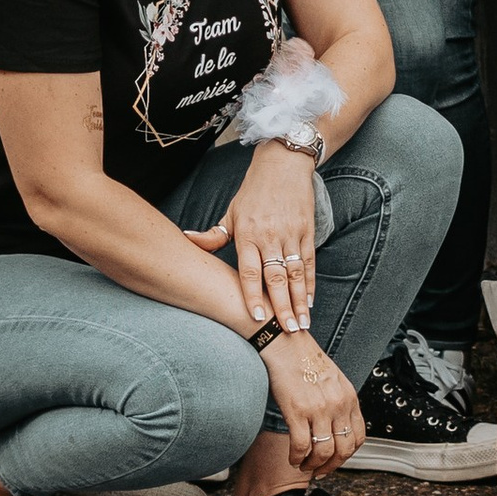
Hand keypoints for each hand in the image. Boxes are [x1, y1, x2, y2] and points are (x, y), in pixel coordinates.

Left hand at [184, 139, 320, 331]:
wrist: (283, 164)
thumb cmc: (252, 192)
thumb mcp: (231, 212)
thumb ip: (212, 235)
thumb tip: (185, 240)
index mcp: (248, 234)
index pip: (250, 270)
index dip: (253, 294)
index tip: (256, 317)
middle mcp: (270, 235)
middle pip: (276, 276)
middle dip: (282, 306)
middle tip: (286, 331)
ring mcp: (291, 233)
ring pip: (296, 273)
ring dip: (300, 300)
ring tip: (302, 324)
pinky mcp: (306, 230)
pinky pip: (309, 262)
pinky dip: (311, 283)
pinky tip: (311, 301)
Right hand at [261, 327, 362, 477]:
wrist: (285, 343)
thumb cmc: (305, 360)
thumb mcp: (333, 380)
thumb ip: (338, 402)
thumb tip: (336, 427)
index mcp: (349, 397)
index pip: (358, 437)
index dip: (347, 456)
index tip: (335, 461)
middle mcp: (338, 404)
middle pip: (343, 450)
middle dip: (331, 466)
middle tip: (318, 470)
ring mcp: (319, 408)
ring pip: (324, 452)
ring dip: (313, 465)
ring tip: (303, 465)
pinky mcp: (298, 410)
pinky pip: (301, 446)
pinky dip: (297, 458)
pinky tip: (293, 457)